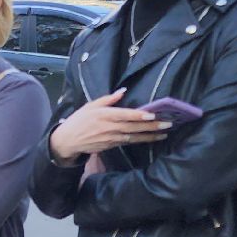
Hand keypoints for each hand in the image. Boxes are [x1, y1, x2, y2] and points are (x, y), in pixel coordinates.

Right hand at [49, 88, 172, 162]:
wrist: (69, 141)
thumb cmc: (79, 120)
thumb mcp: (91, 105)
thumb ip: (108, 99)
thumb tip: (123, 91)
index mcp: (105, 115)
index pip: (126, 115)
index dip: (140, 115)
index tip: (153, 114)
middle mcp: (110, 128)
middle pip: (134, 127)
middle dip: (152, 126)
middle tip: (167, 124)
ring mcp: (112, 139)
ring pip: (135, 137)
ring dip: (150, 136)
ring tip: (164, 134)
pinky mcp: (112, 146)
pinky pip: (129, 143)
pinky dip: (141, 141)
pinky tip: (151, 139)